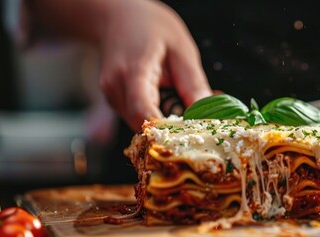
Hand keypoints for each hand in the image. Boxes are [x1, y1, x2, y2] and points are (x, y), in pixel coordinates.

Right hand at [98, 0, 211, 129]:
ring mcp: (111, 96)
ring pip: (141, 125)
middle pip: (143, 126)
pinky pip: (138, 117)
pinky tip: (169, 98)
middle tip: (201, 121)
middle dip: (173, 130)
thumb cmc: (151, 28)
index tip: (191, 137)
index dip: (166, 132)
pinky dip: (157, 114)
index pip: (143, 114)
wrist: (118, 16)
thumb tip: (208, 117)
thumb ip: (193, 85)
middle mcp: (115, 89)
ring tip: (184, 101)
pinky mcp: (114, 101)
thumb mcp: (182, 50)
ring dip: (165, 122)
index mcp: (133, 72)